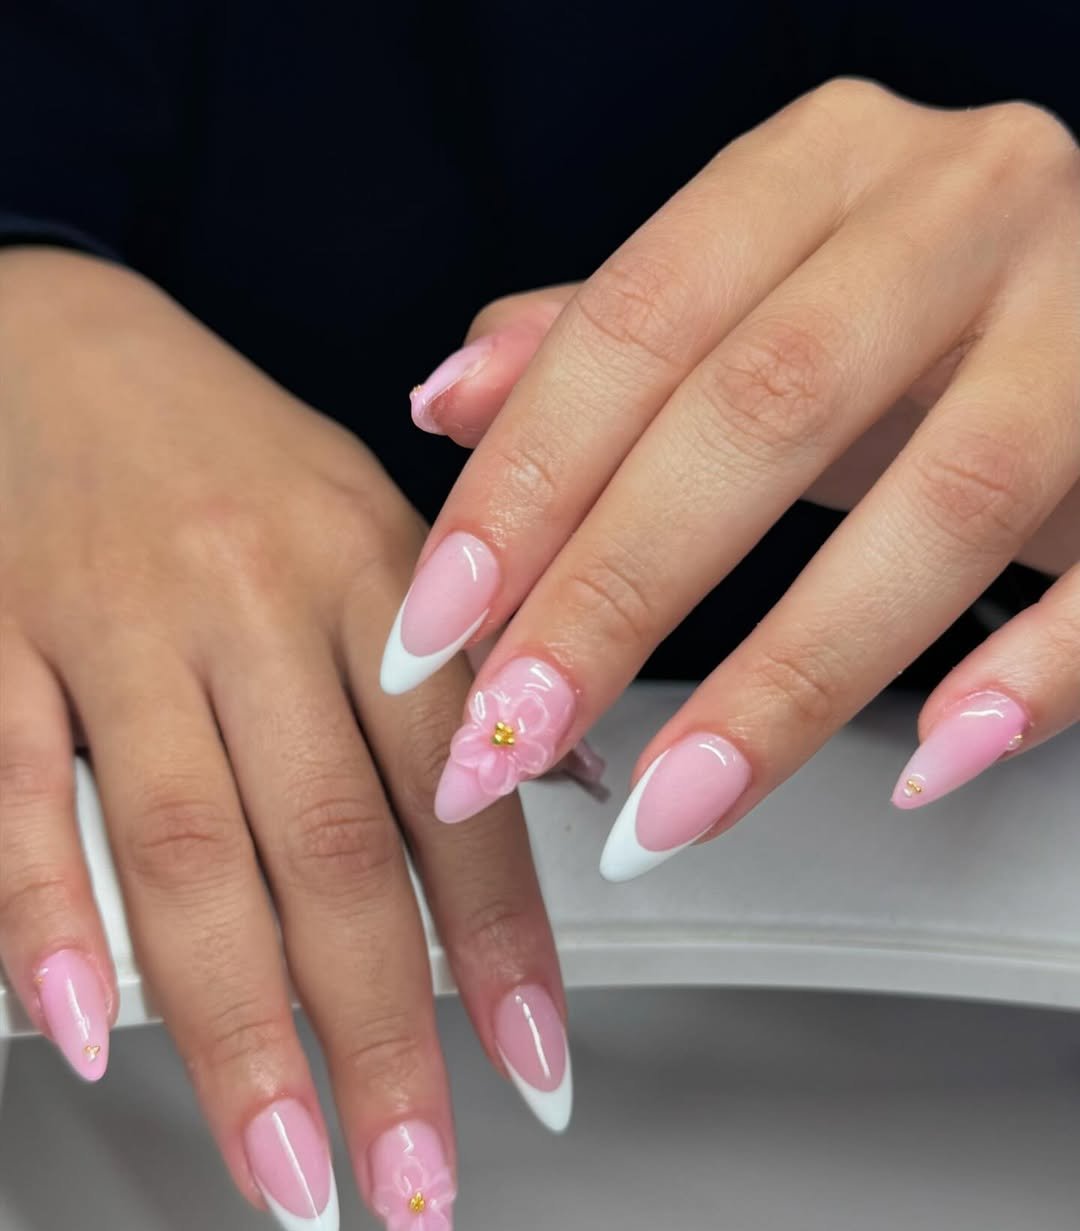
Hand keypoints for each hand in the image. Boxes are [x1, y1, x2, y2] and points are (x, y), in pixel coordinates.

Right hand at [0, 247, 570, 1230]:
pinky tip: (89, 1032)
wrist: (62, 340)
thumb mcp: (382, 522)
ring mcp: (118, 624)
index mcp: (374, 571)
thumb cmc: (234, 451)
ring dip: (237, 1030)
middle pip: (330, 847)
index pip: (459, 784)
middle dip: (380, 1037)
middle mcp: (255, 601)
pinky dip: (44, 917)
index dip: (504, 942)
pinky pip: (13, 791)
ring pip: (186, 847)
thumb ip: (460, 660)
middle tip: (415, 1186)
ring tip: (287, 1167)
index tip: (539, 1072)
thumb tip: (555, 790)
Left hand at [383, 80, 1079, 877]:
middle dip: (620, 594)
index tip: (437, 629)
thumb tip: (448, 399)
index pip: (636, 322)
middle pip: (764, 409)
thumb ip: (602, 344)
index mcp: (823, 169)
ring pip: (940, 502)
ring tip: (673, 806)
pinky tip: (926, 767)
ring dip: (785, 681)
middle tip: (516, 735)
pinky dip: (1028, 677)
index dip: (525, 486)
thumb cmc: (920, 318)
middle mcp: (963, 210)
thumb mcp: (752, 305)